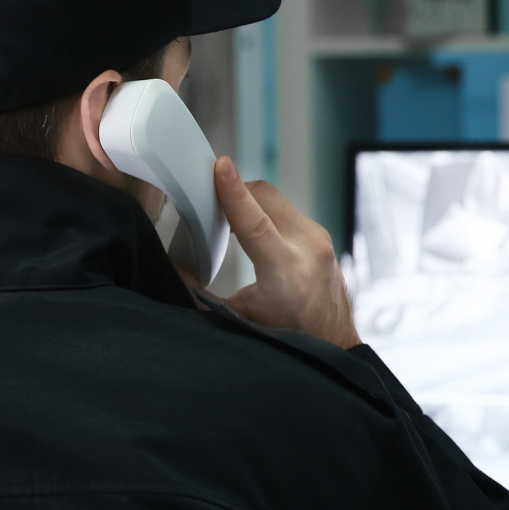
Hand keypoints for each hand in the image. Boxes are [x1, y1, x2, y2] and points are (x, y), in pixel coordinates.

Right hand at [212, 157, 361, 348]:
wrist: (332, 342)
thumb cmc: (285, 334)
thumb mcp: (239, 318)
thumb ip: (203, 294)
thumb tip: (176, 267)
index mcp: (286, 273)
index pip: (255, 223)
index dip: (234, 193)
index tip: (220, 167)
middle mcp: (307, 249)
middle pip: (265, 197)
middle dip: (235, 189)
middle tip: (209, 195)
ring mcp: (319, 239)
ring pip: (276, 199)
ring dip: (250, 199)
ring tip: (227, 214)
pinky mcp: (321, 235)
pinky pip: (287, 209)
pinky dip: (265, 210)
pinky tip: (251, 225)